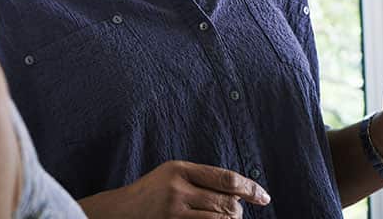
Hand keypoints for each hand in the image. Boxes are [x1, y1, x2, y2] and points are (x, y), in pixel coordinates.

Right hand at [78, 160, 269, 218]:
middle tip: (233, 214)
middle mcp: (178, 187)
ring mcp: (174, 209)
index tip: (264, 197)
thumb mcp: (172, 177)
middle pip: (227, 203)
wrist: (118, 212)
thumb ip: (201, 180)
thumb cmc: (150, 195)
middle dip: (236, 211)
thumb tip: (239, 192)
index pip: (226, 178)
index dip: (250, 188)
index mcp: (180, 169)